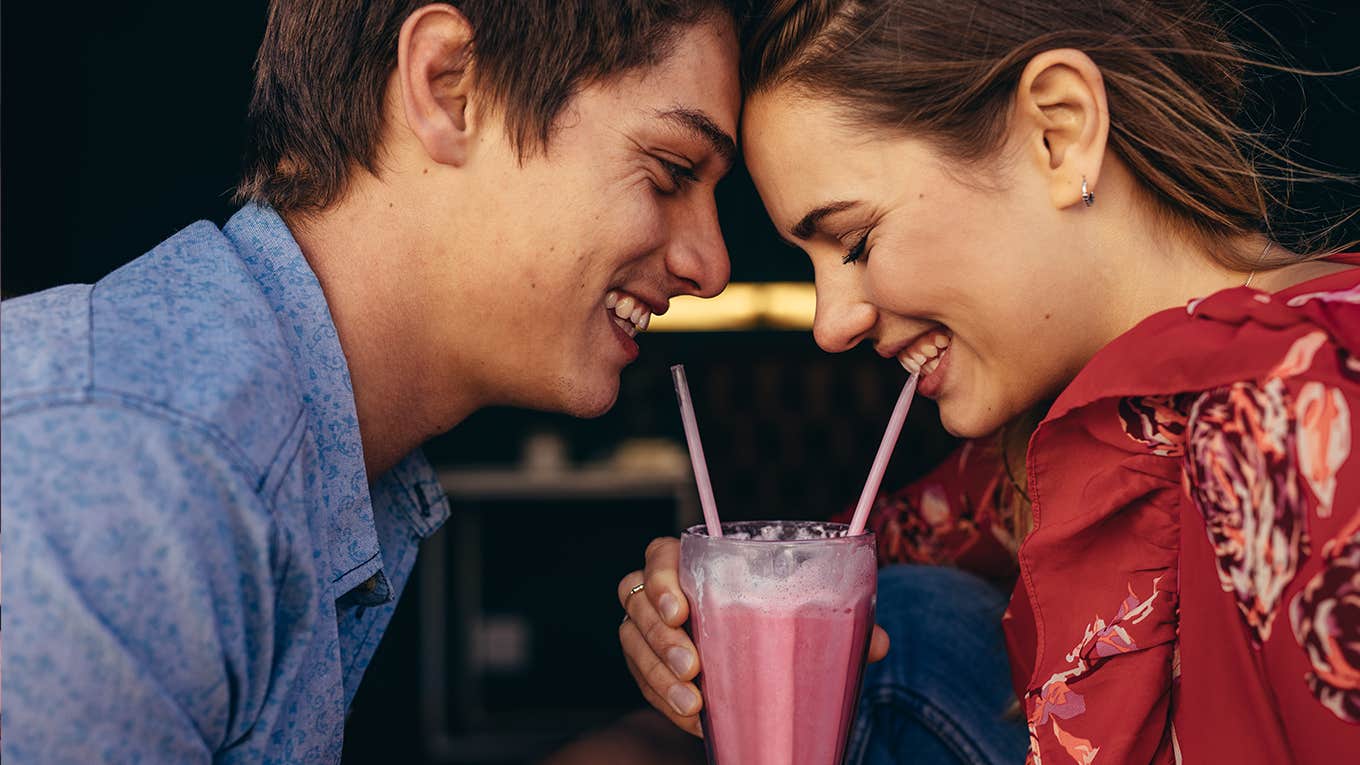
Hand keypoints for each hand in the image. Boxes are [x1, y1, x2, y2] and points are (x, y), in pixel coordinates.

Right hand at [618, 537, 890, 736]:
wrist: (767, 650)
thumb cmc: (780, 614)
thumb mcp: (806, 610)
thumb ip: (838, 619)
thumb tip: (879, 643)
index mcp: (694, 561)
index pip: (658, 555)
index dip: (660, 579)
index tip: (681, 610)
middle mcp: (663, 593)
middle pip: (636, 604)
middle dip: (659, 638)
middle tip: (693, 666)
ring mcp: (651, 631)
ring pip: (633, 646)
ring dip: (657, 676)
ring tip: (694, 702)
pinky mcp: (651, 668)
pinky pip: (644, 683)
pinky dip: (664, 703)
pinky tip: (695, 719)